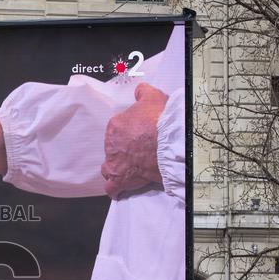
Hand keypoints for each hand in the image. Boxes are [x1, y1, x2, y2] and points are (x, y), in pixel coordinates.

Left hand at [102, 83, 168, 199]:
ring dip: (116, 170)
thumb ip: (143, 93)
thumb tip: (139, 89)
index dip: (128, 136)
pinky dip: (115, 189)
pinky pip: (112, 188)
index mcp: (115, 126)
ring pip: (109, 169)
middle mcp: (111, 145)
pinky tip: (120, 190)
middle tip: (137, 154)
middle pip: (112, 150)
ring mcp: (114, 163)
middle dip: (122, 153)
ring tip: (128, 171)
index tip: (138, 138)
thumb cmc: (161, 119)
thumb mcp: (153, 98)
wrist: (169, 142)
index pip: (116, 132)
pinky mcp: (121, 179)